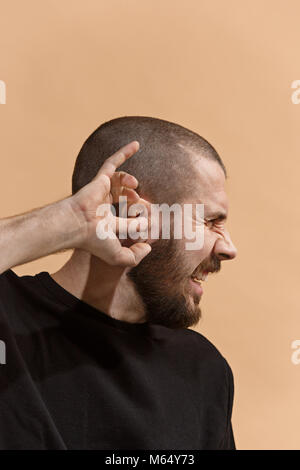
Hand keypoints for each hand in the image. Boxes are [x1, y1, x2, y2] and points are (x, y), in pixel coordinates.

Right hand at [70, 141, 151, 266]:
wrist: (78, 225)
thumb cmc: (95, 240)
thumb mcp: (119, 257)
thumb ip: (135, 257)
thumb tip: (149, 247)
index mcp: (109, 222)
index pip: (130, 218)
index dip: (141, 221)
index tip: (151, 225)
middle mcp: (106, 205)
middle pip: (128, 199)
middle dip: (139, 203)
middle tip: (147, 207)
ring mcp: (102, 191)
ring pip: (122, 182)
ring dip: (131, 186)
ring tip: (135, 192)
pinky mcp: (101, 179)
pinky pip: (113, 162)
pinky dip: (124, 153)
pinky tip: (137, 144)